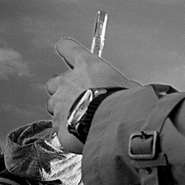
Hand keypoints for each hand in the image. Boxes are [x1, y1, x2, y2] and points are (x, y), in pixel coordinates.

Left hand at [45, 37, 140, 151]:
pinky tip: (80, 136)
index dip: (68, 51)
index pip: (68, 48)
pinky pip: (59, 127)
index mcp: (87, 67)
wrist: (113, 126)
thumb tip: (129, 91)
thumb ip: (122, 86)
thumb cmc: (123, 103)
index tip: (68, 52)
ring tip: (82, 120)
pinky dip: (67, 131)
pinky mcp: (58, 125)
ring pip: (54, 105)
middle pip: (56, 81)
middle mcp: (68, 82)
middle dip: (65, 89)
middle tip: (80, 98)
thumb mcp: (130, 87)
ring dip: (64, 111)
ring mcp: (59, 103)